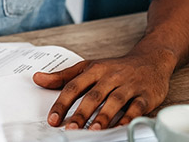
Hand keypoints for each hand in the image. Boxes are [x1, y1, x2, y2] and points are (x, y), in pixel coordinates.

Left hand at [34, 52, 174, 129]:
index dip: (62, 103)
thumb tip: (38, 78)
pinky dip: (128, 117)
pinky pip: (137, 107)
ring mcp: (129, 85)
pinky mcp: (146, 95)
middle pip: (93, 95)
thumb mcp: (88, 67)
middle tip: (71, 128)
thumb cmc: (116, 67)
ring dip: (104, 116)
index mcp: (95, 70)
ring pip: (115, 101)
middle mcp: (111, 76)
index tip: (53, 119)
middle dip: (81, 113)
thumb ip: (63, 76)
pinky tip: (120, 126)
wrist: (151, 59)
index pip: (74, 86)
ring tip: (94, 129)